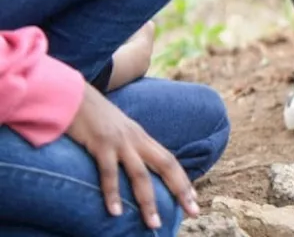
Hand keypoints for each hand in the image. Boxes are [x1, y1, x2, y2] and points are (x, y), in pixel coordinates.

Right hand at [66, 83, 198, 229]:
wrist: (74, 95)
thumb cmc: (93, 117)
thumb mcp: (117, 131)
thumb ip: (128, 147)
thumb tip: (136, 167)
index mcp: (142, 137)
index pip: (170, 160)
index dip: (183, 180)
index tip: (193, 200)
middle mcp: (136, 139)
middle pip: (166, 165)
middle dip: (181, 190)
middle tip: (193, 212)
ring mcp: (119, 141)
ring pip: (140, 174)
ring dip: (148, 201)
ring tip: (154, 223)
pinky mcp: (100, 143)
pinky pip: (108, 172)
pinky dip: (112, 193)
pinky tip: (115, 212)